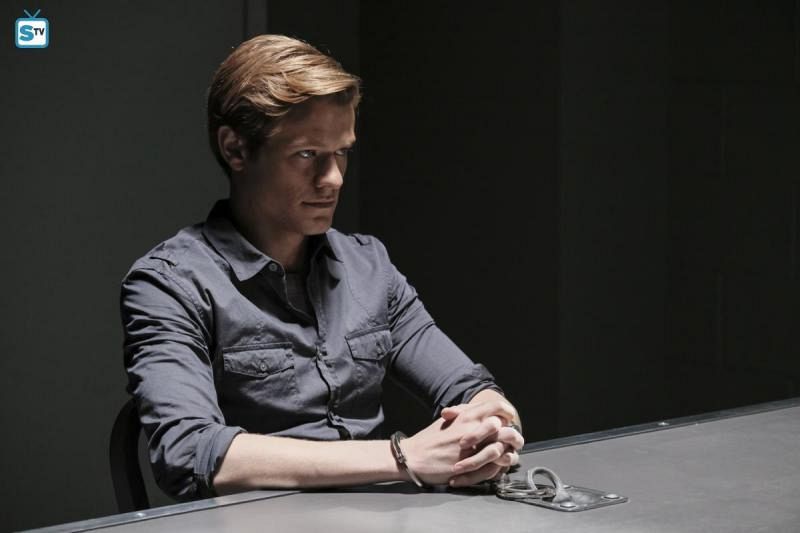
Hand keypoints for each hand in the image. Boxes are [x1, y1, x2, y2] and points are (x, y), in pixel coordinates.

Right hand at [400, 400, 518, 485]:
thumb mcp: (448, 420)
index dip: (507, 412)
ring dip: (507, 454)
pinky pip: (492, 468)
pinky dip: (498, 469)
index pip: (496, 407)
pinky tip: (497, 469)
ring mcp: (470, 449)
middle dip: (512, 436)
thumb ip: (466, 413)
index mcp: (466, 416)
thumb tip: (482, 409)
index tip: (509, 419)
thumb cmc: (430, 439)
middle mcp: (471, 429)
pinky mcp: (468, 467)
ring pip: (501, 449)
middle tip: (512, 441)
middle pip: (504, 428)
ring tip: (506, 457)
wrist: (413, 457)